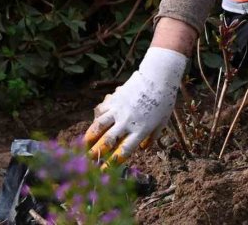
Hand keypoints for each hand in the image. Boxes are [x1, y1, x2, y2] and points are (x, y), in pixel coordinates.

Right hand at [84, 47, 186, 164]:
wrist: (158, 77)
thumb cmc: (164, 100)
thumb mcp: (162, 121)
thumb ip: (153, 136)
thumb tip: (143, 148)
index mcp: (141, 130)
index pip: (124, 151)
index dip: (112, 163)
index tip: (103, 170)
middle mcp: (128, 122)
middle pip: (108, 141)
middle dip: (96, 153)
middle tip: (88, 160)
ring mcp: (119, 110)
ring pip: (99, 126)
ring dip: (89, 137)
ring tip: (83, 145)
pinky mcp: (114, 99)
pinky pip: (101, 110)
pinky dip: (96, 117)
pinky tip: (94, 122)